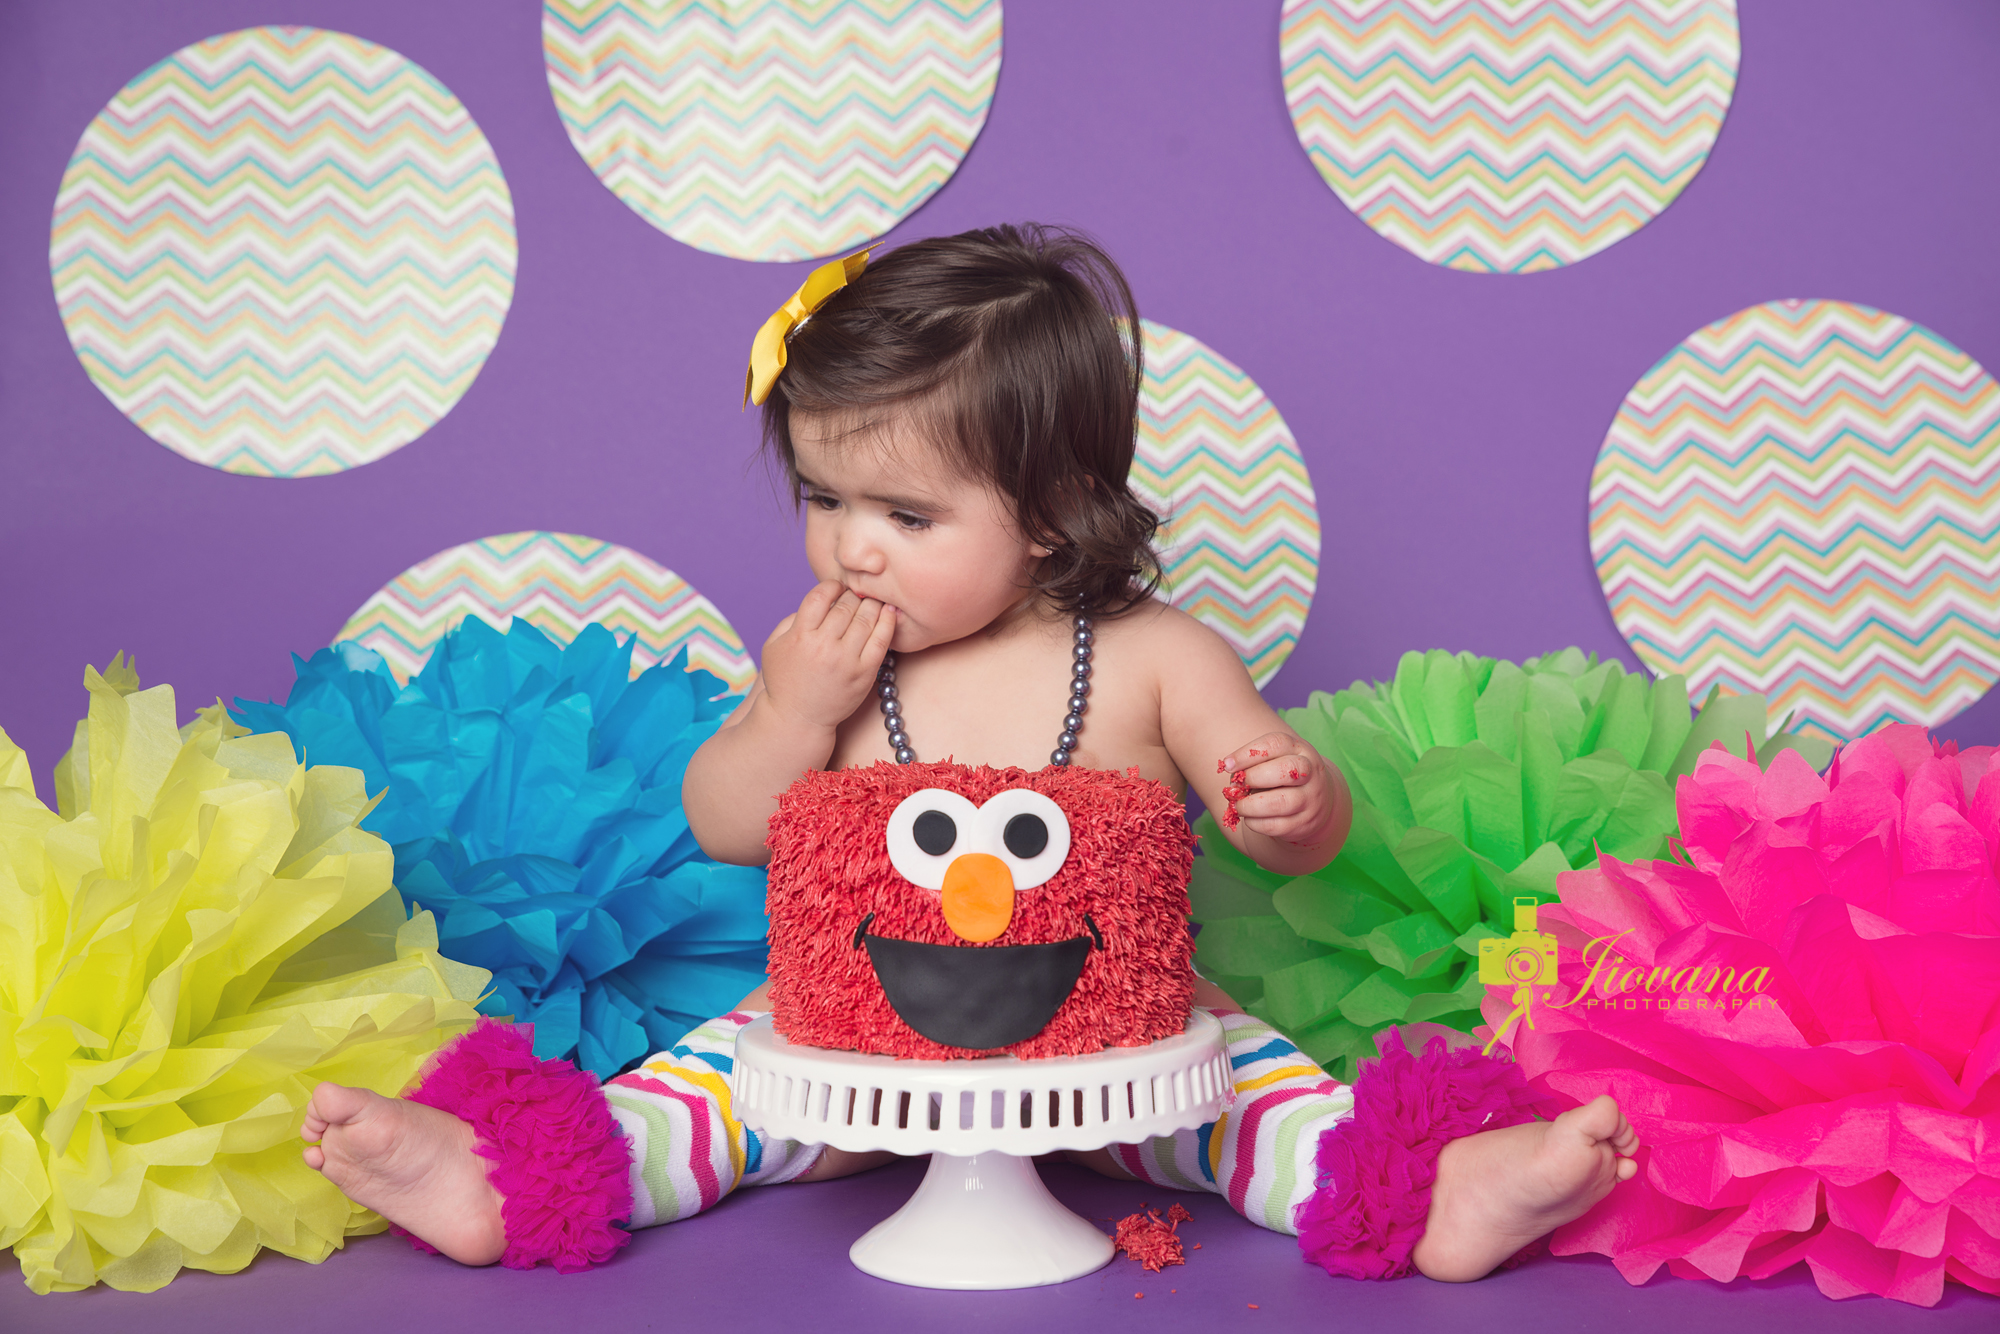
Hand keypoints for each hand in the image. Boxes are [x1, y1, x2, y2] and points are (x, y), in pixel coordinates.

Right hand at [759, 580, 898, 731]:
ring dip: (872, 604)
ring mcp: (846, 660)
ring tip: (874, 599)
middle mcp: (824, 646)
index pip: (820, 596)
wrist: (797, 720)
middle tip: (858, 593)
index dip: (832, 586)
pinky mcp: (864, 674)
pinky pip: (882, 640)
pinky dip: (888, 622)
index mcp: (800, 636)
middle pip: (846, 605)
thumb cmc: (784, 680)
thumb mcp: (773, 646)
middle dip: (854, 594)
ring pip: (866, 618)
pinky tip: (889, 612)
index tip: (837, 587)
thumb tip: (820, 602)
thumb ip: (791, 620)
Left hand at [1216, 732, 1339, 846]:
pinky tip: (1249, 818)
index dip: (1247, 754)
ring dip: (1250, 806)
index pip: (1275, 744)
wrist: (1316, 802)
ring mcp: (1310, 799)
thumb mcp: (1273, 762)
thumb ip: (1252, 766)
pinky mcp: (1305, 823)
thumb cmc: (1282, 777)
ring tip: (1238, 806)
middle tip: (1235, 787)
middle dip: (1253, 777)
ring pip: (1280, 802)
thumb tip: (1233, 783)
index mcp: (1299, 749)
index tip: (1227, 766)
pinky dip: (1256, 823)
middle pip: (1284, 770)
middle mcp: (1310, 772)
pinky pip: (1276, 825)